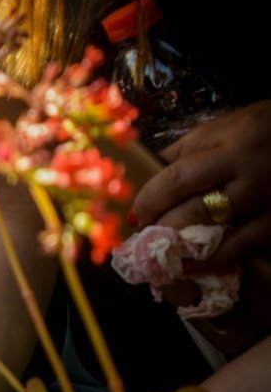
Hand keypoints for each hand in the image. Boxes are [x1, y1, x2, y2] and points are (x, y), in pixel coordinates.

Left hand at [133, 100, 270, 271]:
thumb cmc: (266, 129)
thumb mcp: (228, 125)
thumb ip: (190, 146)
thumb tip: (150, 170)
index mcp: (229, 142)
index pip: (176, 175)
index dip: (149, 198)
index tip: (134, 213)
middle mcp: (246, 169)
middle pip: (190, 202)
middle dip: (159, 221)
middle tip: (142, 234)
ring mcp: (264, 197)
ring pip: (210, 224)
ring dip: (178, 240)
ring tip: (158, 250)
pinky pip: (240, 246)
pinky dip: (212, 259)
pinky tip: (190, 266)